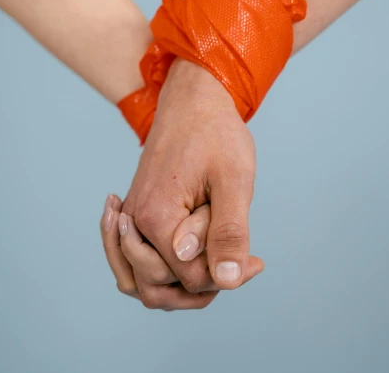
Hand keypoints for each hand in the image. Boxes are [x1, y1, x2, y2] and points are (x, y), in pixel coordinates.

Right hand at [101, 59, 264, 309]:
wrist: (192, 101)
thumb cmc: (215, 135)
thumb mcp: (234, 181)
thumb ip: (229, 232)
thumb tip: (225, 281)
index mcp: (157, 217)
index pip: (189, 278)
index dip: (226, 275)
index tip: (256, 260)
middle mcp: (135, 223)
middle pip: (158, 288)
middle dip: (202, 286)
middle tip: (240, 261)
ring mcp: (131, 220)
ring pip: (141, 283)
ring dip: (177, 288)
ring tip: (216, 266)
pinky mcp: (135, 215)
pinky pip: (134, 262)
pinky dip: (158, 272)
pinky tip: (189, 258)